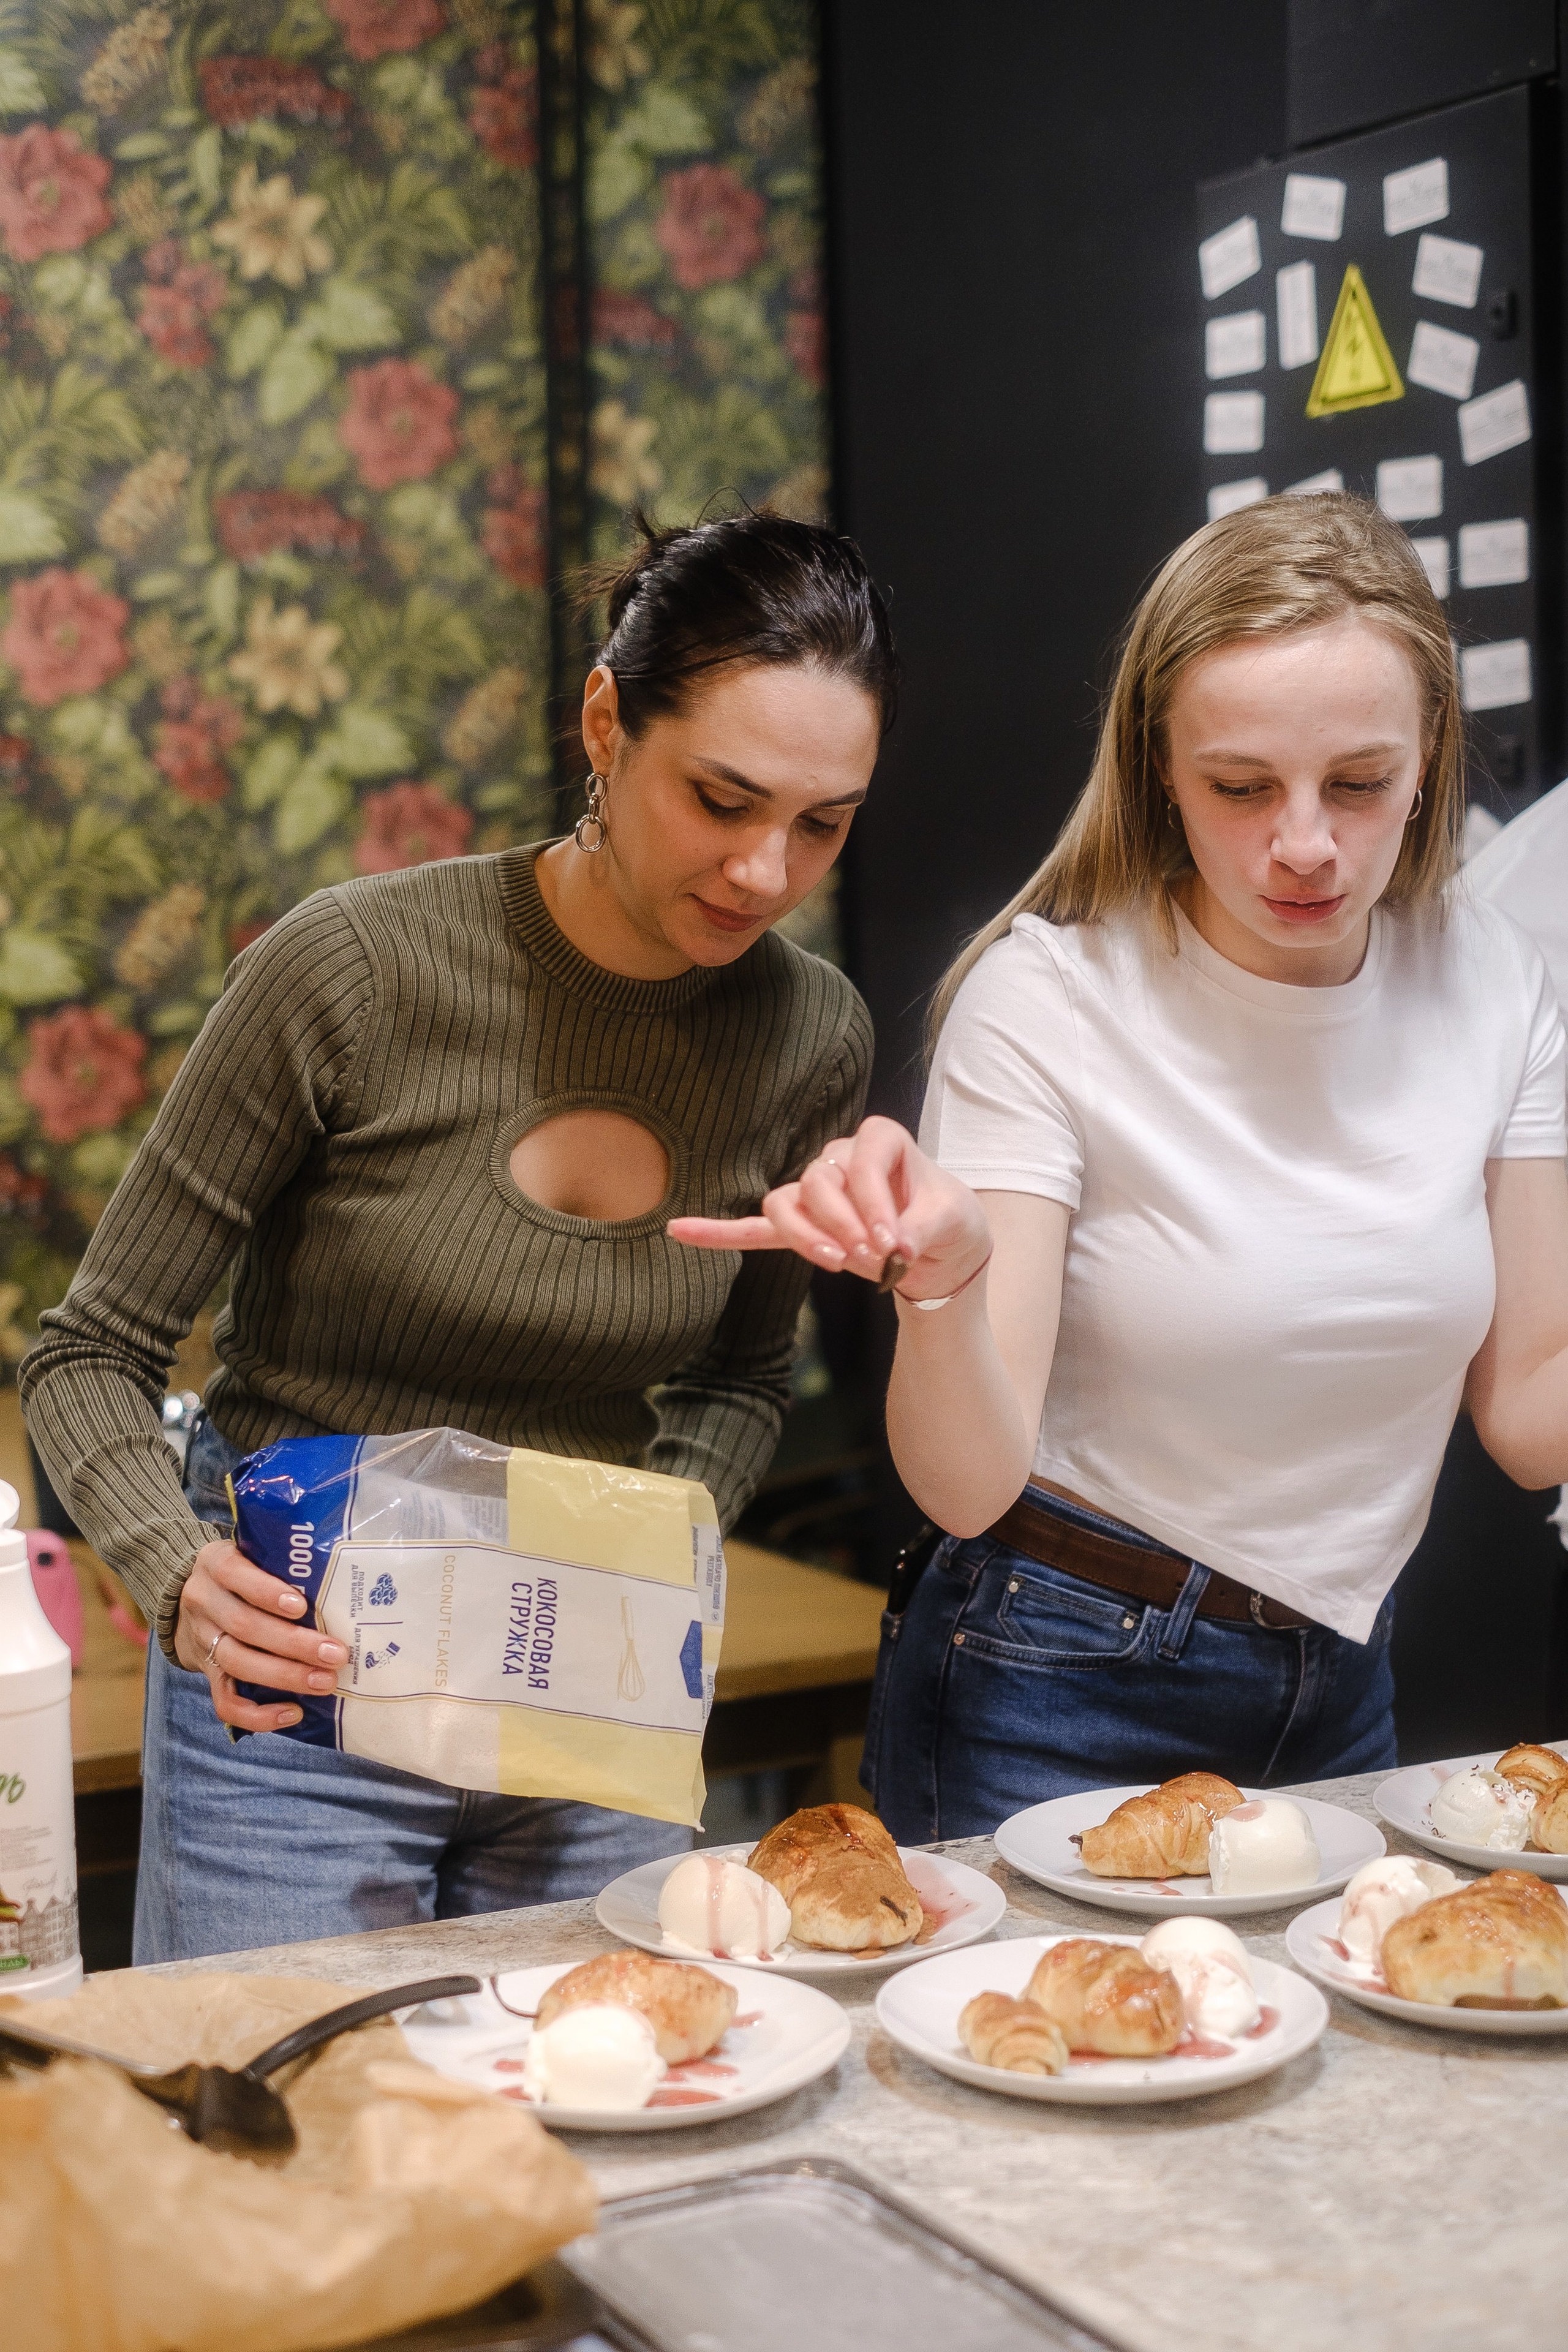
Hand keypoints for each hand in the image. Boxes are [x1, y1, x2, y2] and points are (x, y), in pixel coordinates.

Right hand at [174, 1536, 349, 1732]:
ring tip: (325, 1682)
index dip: (266, 1592)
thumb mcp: (250, 1554)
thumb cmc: (242, 1573)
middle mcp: (204, 1601)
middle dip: (293, 1643)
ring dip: (285, 1676)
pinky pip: (225, 1701)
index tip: (301, 1607)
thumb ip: (281, 1563)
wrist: (191, 1600)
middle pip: (243, 1626)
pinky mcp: (207, 1674)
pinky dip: (259, 1714)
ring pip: (237, 1663)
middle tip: (335, 1654)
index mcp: (215, 1564)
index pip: (233, 1574)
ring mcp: (202, 1640)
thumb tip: (343, 1582)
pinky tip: (293, 1713)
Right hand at [668, 1114, 991, 1301]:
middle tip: (871, 1258)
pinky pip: (756, 1226)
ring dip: (804, 1234)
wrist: (944, 1252)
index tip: (892, 1243)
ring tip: (833, 1262)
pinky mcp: (804, 1227)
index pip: (862, 1160)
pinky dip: (721, 1232)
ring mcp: (818, 1193)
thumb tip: (893, 1249)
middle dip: (840, 1222)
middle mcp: (842, 1158)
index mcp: (882, 1141)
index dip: (873, 1202)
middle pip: (818, 1181)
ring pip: (786, 1201)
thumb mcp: (956, 1221)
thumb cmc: (951, 1223)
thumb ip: (924, 1229)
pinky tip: (681, 1231)